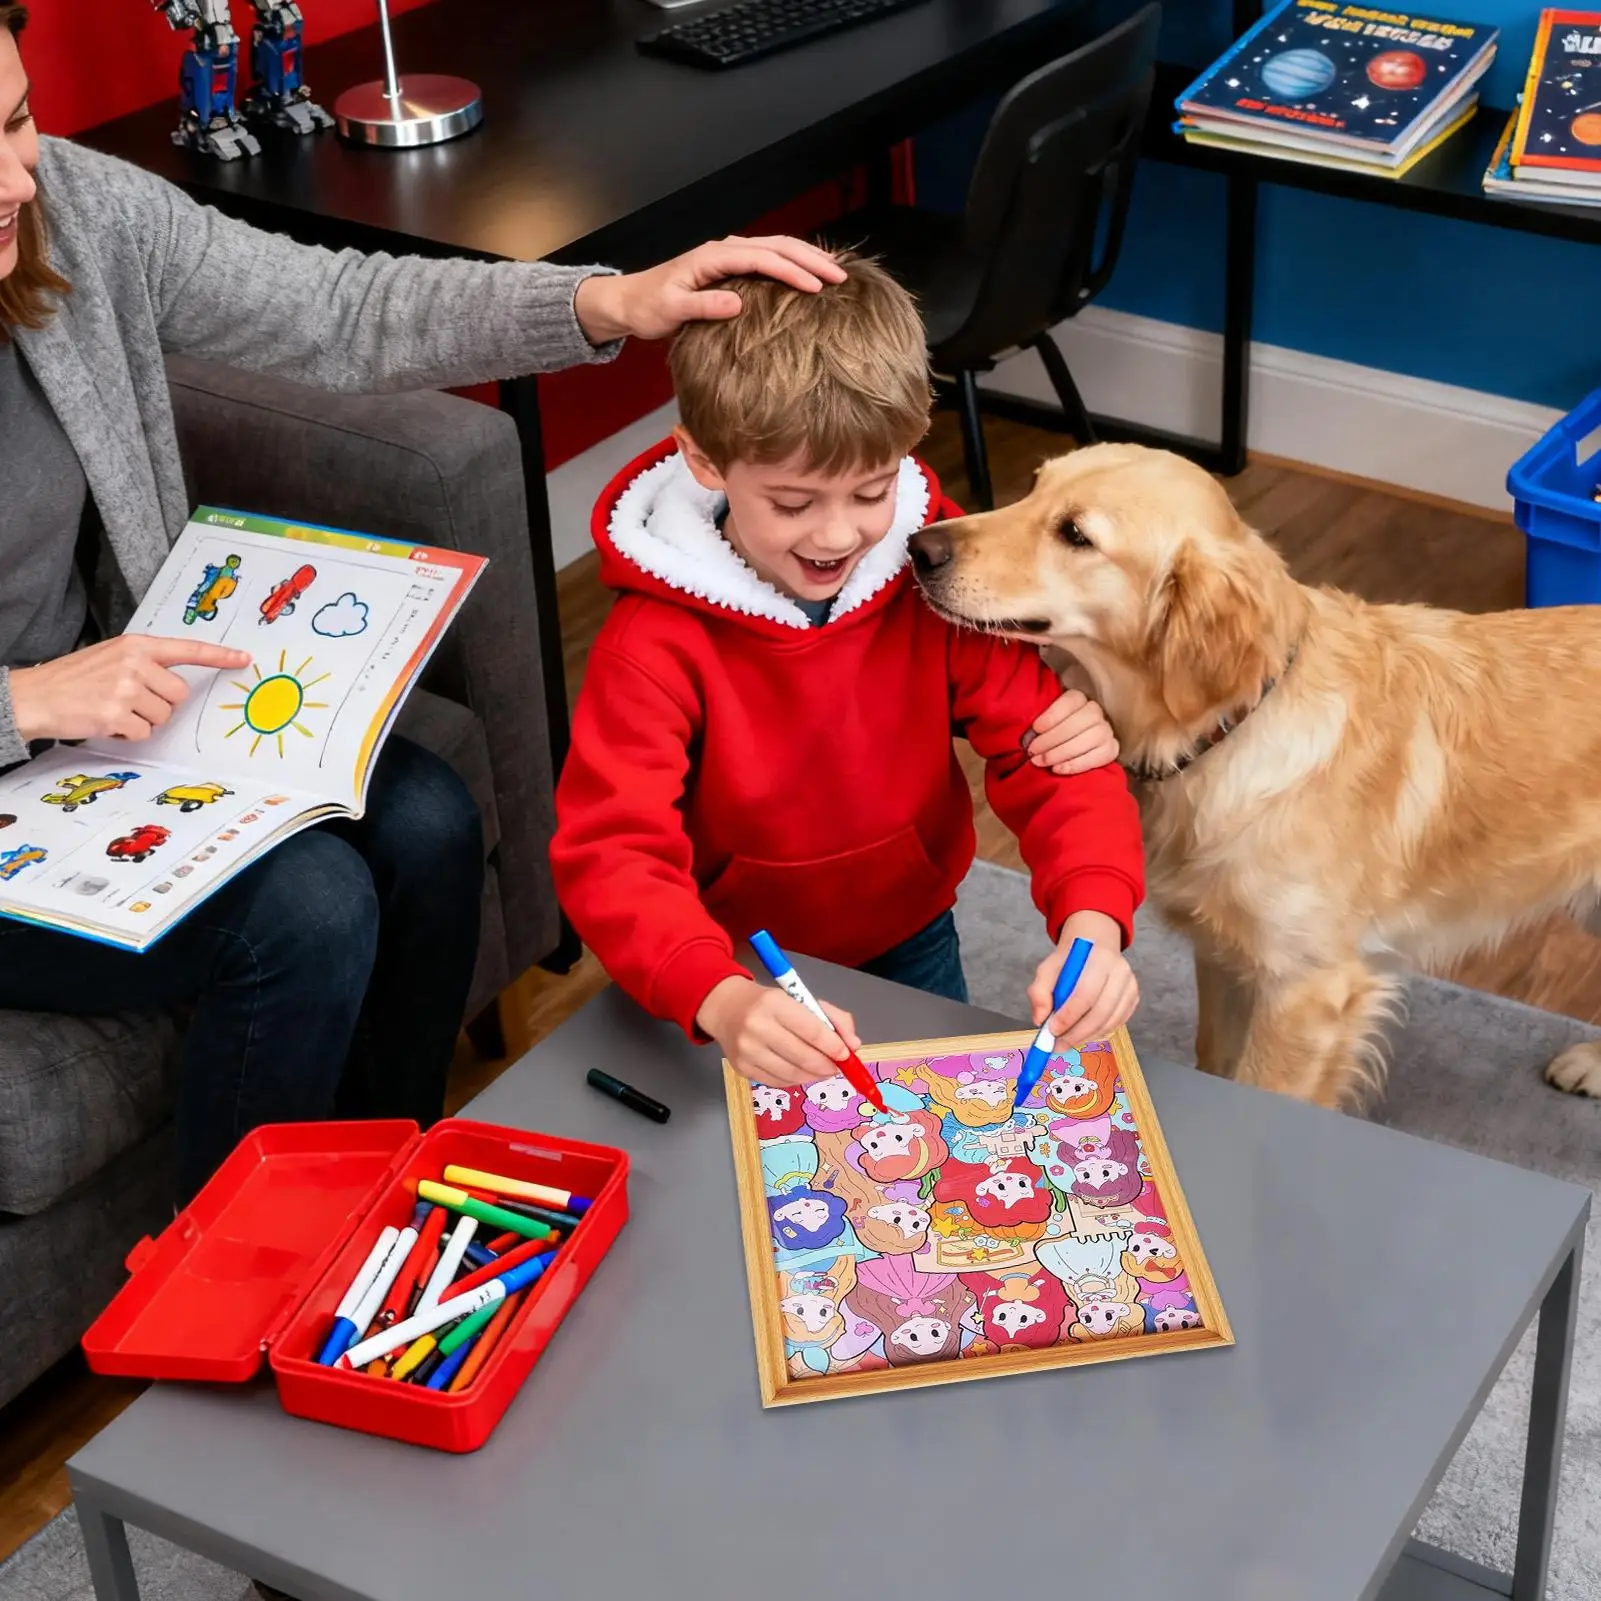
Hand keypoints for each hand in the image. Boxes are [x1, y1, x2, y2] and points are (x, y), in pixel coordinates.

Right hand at [9, 636, 251, 742]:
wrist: (34, 696)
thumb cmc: (75, 679)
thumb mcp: (112, 657)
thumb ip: (144, 663)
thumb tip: (177, 684)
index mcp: (137, 646)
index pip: (187, 649)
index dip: (219, 656)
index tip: (244, 659)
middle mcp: (135, 662)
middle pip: (179, 694)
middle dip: (160, 704)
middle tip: (129, 701)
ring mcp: (127, 687)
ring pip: (163, 716)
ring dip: (142, 720)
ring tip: (113, 709)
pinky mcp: (117, 713)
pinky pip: (144, 732)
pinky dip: (128, 733)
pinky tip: (106, 721)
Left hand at [573, 236, 846, 343]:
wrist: (630, 300)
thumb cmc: (649, 307)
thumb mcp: (672, 311)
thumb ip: (703, 306)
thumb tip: (738, 303)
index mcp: (713, 256)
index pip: (762, 258)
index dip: (791, 271)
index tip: (816, 288)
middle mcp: (724, 249)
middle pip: (777, 245)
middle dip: (811, 259)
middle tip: (841, 276)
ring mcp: (729, 254)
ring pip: (777, 247)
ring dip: (807, 257)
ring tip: (835, 271)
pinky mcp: (731, 265)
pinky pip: (769, 257)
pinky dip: (793, 261)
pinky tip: (809, 272)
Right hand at [698, 974, 861, 1087]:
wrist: (724, 1008)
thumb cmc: (768, 1003)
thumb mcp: (800, 999)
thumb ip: (832, 1017)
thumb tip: (853, 1045)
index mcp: (774, 1003)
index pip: (811, 1030)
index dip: (833, 1046)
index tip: (846, 1054)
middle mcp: (757, 1027)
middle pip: (803, 1056)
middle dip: (827, 1065)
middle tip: (837, 1066)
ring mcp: (747, 1051)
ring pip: (792, 1074)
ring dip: (815, 1076)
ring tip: (823, 1070)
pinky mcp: (742, 1069)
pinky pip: (778, 1082)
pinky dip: (796, 1080)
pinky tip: (803, 1072)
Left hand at [1023, 689, 1117, 774]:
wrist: (1067, 748)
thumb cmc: (1049, 732)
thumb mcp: (1043, 722)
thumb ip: (1038, 723)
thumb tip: (1026, 733)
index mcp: (1079, 698)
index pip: (1073, 700)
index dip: (1054, 714)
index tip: (1036, 728)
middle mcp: (1097, 712)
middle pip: (1083, 719)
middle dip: (1054, 737)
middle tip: (1033, 750)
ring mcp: (1107, 730)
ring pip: (1093, 737)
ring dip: (1064, 752)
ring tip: (1042, 761)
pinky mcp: (1112, 749)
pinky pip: (1100, 756)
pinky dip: (1077, 764)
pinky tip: (1058, 769)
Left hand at [1027, 911, 1138, 1048]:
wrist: (1094, 948)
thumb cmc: (1069, 962)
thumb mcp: (1047, 969)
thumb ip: (1039, 992)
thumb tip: (1040, 1020)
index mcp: (1099, 958)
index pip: (1085, 994)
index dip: (1069, 1016)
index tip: (1052, 1031)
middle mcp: (1120, 971)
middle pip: (1101, 1012)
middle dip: (1077, 1033)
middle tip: (1058, 1045)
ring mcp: (1130, 986)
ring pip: (1110, 1022)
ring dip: (1086, 1037)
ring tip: (1066, 1042)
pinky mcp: (1133, 999)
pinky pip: (1116, 1024)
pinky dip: (1097, 1034)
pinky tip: (1082, 1035)